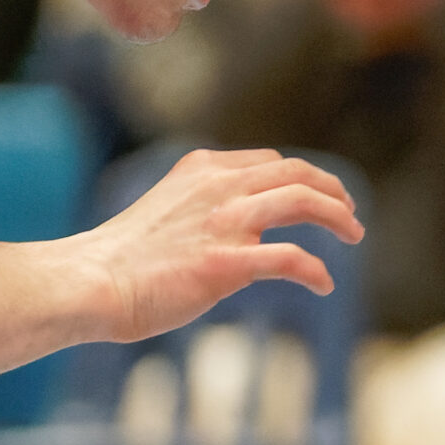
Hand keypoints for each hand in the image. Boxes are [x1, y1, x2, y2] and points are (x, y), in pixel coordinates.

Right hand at [89, 148, 363, 342]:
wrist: (90, 281)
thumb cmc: (121, 258)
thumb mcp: (166, 211)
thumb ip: (201, 207)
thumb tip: (235, 230)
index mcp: (203, 170)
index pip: (270, 161)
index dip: (303, 177)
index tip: (319, 196)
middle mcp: (219, 187)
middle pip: (296, 173)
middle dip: (332, 190)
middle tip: (351, 213)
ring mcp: (224, 223)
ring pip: (303, 201)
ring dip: (338, 217)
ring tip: (354, 235)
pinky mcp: (225, 263)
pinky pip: (289, 259)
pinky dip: (314, 270)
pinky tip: (324, 283)